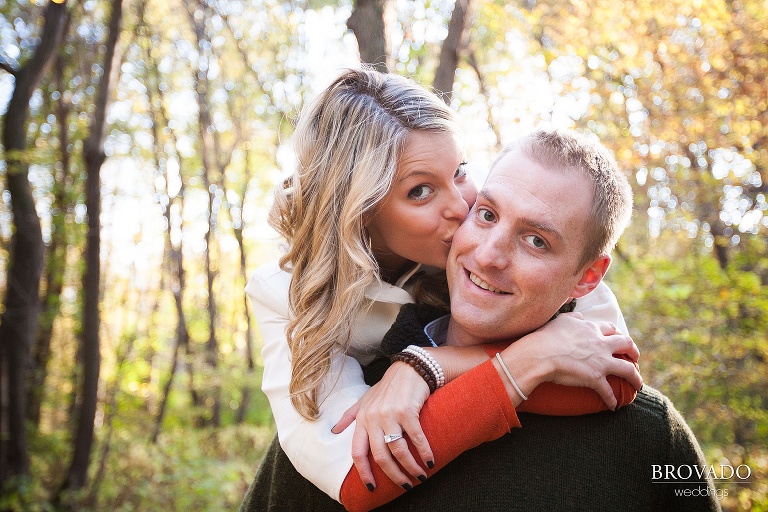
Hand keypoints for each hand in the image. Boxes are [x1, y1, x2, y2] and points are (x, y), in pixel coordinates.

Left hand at [332, 361, 431, 489]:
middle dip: (393, 475)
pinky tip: (430, 462)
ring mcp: (390, 414)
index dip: (363, 472)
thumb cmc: (387, 387)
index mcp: (362, 419)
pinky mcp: (407, 411)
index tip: (372, 487)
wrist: (408, 369)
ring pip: (398, 450)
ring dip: (411, 467)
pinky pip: (416, 438)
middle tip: (405, 486)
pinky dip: (425, 452)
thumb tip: (333, 432)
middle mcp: (373, 418)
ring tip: (420, 477)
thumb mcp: (365, 399)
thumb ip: (350, 416)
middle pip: (380, 456)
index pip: (357, 452)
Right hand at [506, 312, 641, 409]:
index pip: (611, 329)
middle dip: (634, 352)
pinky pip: (608, 392)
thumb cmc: (546, 337)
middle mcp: (601, 344)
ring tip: (638, 385)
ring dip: (636, 378)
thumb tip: (580, 317)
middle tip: (635, 358)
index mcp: (592, 329)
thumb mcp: (561, 320)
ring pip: (628, 370)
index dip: (616, 334)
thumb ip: (574, 317)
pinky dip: (612, 400)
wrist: (540, 354)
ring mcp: (600, 362)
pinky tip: (614, 406)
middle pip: (627, 345)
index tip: (617, 339)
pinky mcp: (595, 379)